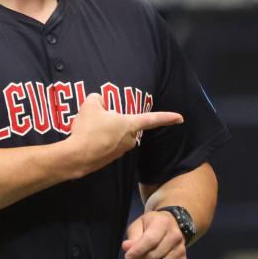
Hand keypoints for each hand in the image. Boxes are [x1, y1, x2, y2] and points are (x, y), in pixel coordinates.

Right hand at [66, 93, 182, 177]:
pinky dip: (98, 141)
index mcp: (130, 124)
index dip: (167, 117)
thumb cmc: (88, 128)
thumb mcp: (90, 104)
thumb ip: (98, 99)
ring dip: (104, 131)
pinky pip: (105, 145)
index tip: (180, 118)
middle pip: (126, 125)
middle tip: (97, 118)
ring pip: (114, 135)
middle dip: (114, 121)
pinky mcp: (109, 160)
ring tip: (88, 129)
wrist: (77, 156)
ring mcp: (119, 152)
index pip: (152, 119)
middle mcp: (130, 140)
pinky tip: (86, 139)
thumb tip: (99, 101)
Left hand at [121, 210, 186, 258]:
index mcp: (163, 223)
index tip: (128, 256)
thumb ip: (133, 237)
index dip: (137, 251)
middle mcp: (175, 236)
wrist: (171, 225)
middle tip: (136, 257)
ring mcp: (181, 249)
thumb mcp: (138, 226)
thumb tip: (127, 247)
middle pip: (154, 255)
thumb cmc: (151, 225)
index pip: (150, 240)